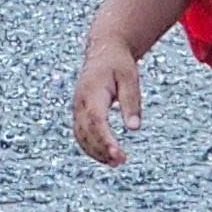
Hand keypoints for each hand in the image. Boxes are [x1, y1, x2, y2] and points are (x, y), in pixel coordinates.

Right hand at [72, 41, 142, 167]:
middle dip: (102, 149)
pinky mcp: (79, 111)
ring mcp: (77, 106)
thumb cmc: (119, 64)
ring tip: (117, 162)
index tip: (118, 154)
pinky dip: (90, 147)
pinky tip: (106, 155)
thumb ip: (131, 102)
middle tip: (122, 161)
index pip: (96, 120)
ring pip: (81, 135)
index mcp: (93, 90)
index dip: (105, 139)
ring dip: (96, 152)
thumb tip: (134, 128)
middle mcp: (81, 100)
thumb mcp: (130, 78)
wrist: (104, 50)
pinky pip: (80, 133)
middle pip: (86, 131)